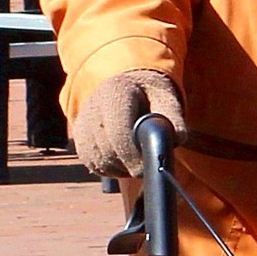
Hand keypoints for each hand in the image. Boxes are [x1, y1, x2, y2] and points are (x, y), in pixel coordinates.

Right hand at [73, 69, 183, 183]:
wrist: (127, 87)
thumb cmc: (150, 95)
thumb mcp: (166, 99)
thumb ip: (173, 118)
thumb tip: (177, 138)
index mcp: (115, 91)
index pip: (118, 133)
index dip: (132, 155)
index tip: (145, 167)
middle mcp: (93, 105)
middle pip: (107, 151)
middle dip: (127, 165)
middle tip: (143, 166)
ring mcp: (82, 122)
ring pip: (100, 161)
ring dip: (119, 168)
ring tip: (135, 158)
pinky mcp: (78, 138)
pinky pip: (94, 164)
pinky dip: (110, 168)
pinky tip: (122, 158)